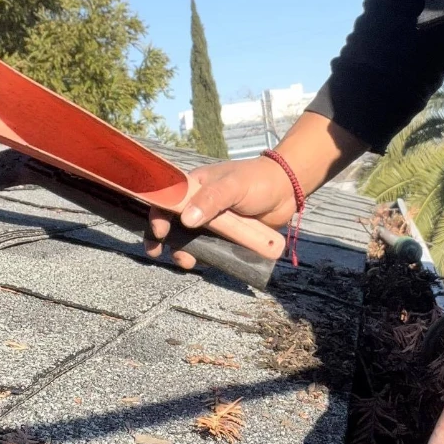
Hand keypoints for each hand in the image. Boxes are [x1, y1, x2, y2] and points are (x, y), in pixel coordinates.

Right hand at [144, 157, 296, 268]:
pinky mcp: (226, 237)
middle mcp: (200, 204)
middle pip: (174, 222)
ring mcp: (213, 222)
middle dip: (164, 238)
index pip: (168, 198)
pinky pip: (210, 248)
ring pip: (190, 239)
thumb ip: (211, 200)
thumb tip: (187, 219)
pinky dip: (204, 256)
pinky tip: (204, 262)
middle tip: (157, 253)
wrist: (287, 191)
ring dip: (183, 250)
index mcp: (196, 186)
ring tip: (186, 261)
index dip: (158, 214)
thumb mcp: (233, 186)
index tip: (159, 232)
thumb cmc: (257, 181)